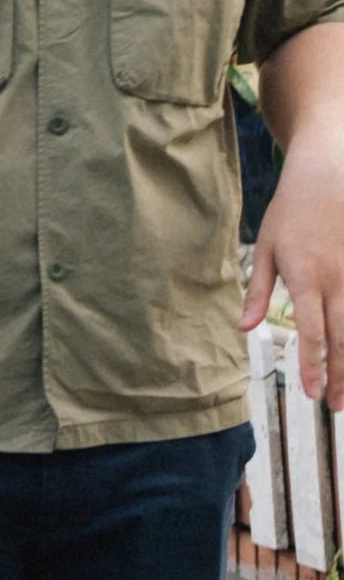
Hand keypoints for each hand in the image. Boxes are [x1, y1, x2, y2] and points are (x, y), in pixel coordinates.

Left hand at [247, 129, 343, 401]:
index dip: (313, 366)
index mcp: (307, 277)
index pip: (312, 332)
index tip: (312, 394)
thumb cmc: (289, 211)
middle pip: (343, 338)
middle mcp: (337, 280)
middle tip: (335, 406)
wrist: (327, 172)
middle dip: (341, 376)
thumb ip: (257, 290)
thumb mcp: (265, 247)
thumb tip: (245, 328)